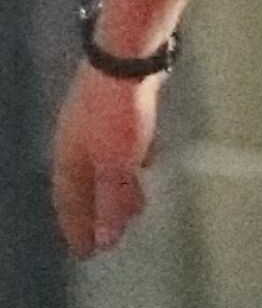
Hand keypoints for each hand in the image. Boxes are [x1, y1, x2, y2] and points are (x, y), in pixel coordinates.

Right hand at [52, 61, 163, 256]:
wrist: (128, 53)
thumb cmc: (118, 113)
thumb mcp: (117, 163)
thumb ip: (112, 200)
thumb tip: (106, 239)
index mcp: (68, 157)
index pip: (68, 203)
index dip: (77, 228)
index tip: (87, 254)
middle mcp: (75, 138)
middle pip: (84, 184)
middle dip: (98, 210)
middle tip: (112, 235)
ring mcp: (94, 117)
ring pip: (103, 161)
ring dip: (117, 184)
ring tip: (136, 204)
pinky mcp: (116, 101)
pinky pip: (119, 141)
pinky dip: (130, 158)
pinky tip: (146, 160)